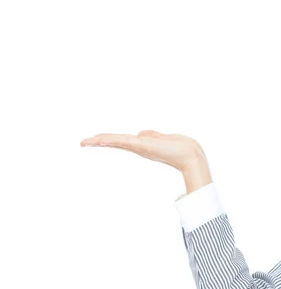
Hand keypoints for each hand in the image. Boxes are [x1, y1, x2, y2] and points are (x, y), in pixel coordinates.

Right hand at [80, 130, 207, 172]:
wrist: (189, 154)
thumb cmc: (178, 147)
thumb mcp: (160, 138)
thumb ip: (150, 135)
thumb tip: (140, 134)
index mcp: (141, 144)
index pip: (120, 141)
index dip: (107, 140)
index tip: (94, 140)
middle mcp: (138, 146)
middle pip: (114, 142)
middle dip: (98, 141)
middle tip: (83, 142)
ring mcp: (139, 146)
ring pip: (116, 141)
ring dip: (101, 140)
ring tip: (86, 141)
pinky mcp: (143, 146)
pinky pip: (124, 141)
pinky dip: (113, 140)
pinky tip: (101, 139)